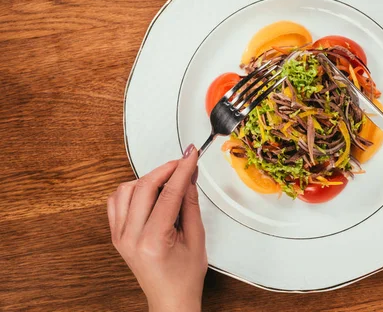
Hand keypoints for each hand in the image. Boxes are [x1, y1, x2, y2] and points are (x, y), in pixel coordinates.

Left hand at [107, 144, 206, 311]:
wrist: (170, 299)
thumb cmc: (184, 277)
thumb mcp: (196, 238)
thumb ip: (190, 204)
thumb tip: (189, 177)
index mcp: (153, 240)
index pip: (169, 193)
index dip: (182, 169)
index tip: (190, 155)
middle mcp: (131, 237)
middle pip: (145, 187)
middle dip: (166, 169)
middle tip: (183, 162)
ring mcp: (120, 236)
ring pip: (126, 190)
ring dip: (147, 178)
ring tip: (167, 179)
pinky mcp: (116, 235)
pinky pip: (116, 202)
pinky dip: (131, 190)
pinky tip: (147, 190)